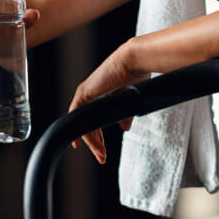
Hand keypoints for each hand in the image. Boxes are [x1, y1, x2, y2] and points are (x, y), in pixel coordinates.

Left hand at [68, 45, 148, 163]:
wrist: (135, 61)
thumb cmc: (139, 72)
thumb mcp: (132, 100)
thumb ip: (126, 114)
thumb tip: (124, 128)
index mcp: (103, 92)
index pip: (96, 118)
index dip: (98, 135)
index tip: (102, 149)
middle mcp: (93, 92)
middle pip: (88, 123)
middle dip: (95, 142)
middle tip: (102, 157)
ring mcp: (87, 92)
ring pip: (83, 123)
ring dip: (91, 141)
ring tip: (101, 154)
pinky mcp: (84, 93)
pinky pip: (79, 118)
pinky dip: (82, 132)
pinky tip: (86, 143)